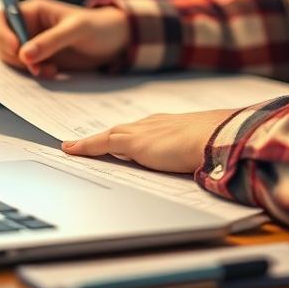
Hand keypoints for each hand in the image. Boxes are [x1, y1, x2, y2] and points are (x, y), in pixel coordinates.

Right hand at [0, 0, 129, 77]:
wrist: (114, 42)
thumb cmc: (98, 27)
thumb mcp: (76, 30)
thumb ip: (51, 41)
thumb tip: (24, 54)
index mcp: (33, 10)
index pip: (1, 18)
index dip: (1, 33)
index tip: (15, 49)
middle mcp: (28, 26)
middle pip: (1, 41)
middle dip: (13, 55)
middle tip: (35, 66)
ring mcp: (32, 44)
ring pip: (11, 58)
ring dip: (25, 68)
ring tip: (49, 70)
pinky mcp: (40, 59)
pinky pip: (25, 69)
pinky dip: (34, 74)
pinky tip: (52, 72)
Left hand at [61, 109, 237, 172]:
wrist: (218, 138)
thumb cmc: (218, 144)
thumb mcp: (203, 148)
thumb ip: (195, 152)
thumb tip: (203, 163)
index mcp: (169, 125)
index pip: (141, 130)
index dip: (127, 135)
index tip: (118, 140)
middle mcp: (152, 124)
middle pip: (121, 131)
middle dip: (104, 138)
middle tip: (87, 144)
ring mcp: (143, 132)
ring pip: (109, 136)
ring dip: (91, 143)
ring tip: (73, 148)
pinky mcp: (134, 142)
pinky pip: (102, 143)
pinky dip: (85, 146)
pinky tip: (70, 150)